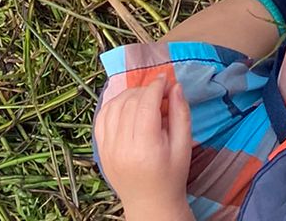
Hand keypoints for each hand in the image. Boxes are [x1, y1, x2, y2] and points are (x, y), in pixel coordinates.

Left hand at [94, 76, 191, 219]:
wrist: (150, 205)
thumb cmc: (171, 178)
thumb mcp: (184, 147)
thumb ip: (181, 114)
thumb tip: (175, 86)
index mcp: (145, 148)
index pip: (146, 104)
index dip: (156, 86)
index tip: (166, 80)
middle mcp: (122, 148)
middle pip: (130, 102)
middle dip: (146, 90)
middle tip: (160, 93)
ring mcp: (108, 149)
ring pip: (113, 106)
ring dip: (129, 95)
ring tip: (144, 99)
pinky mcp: (101, 151)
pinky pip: (101, 118)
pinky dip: (113, 106)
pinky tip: (127, 106)